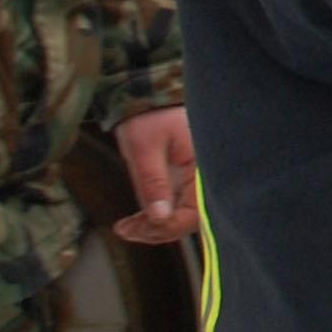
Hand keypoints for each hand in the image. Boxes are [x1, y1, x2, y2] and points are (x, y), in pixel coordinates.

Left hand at [110, 105, 196, 244]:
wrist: (148, 101)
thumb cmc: (149, 119)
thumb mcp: (146, 150)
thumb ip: (153, 184)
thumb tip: (159, 218)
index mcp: (205, 166)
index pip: (195, 210)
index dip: (168, 225)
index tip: (139, 226)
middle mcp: (205, 177)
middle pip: (189, 219)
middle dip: (157, 230)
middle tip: (127, 229)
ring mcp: (195, 182)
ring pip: (181, 218)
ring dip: (153, 228)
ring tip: (125, 227)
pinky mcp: (185, 184)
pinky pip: (175, 210)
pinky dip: (155, 219)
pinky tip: (133, 222)